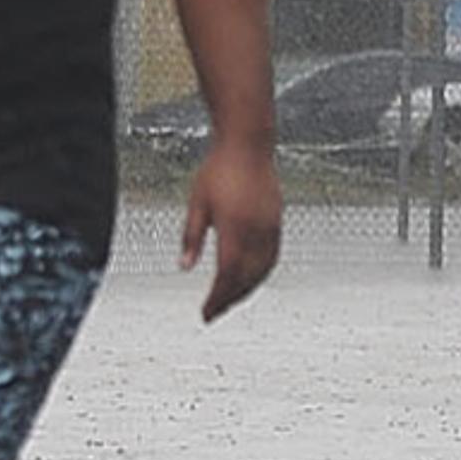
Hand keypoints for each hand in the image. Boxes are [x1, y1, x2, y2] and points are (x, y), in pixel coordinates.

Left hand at [182, 138, 280, 320]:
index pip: (227, 274)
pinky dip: (261, 274)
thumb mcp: (197, 204)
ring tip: (229, 302)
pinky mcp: (277, 221)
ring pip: (263, 270)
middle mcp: (257, 231)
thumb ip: (191, 238)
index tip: (206, 313)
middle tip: (213, 314)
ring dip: (247, 290)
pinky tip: (250, 279)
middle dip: (230, 300)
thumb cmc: (219, 169)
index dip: (217, 298)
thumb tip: (183, 267)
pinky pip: (272, 257)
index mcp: (235, 228)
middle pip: (246, 278)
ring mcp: (271, 226)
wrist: (248, 145)